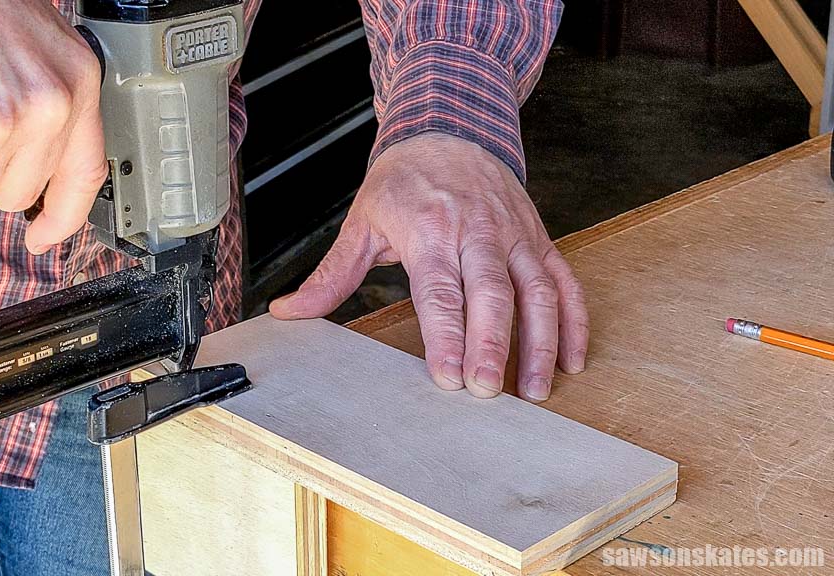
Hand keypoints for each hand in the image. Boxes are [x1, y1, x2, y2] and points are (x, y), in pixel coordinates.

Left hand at [270, 133, 588, 401]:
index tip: (447, 378)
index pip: (440, 289)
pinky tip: (569, 360)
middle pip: (492, 293)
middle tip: (486, 391)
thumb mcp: (362, 221)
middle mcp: (478, 231)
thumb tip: (288, 311)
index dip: (446, 335)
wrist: (452, 128)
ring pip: (538, 290)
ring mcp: (514, 234)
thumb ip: (331, 274)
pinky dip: (573, 321)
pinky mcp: (539, 238)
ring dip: (540, 342)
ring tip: (532, 390)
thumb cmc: (404, 181)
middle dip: (491, 344)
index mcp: (430, 228)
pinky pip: (565, 281)